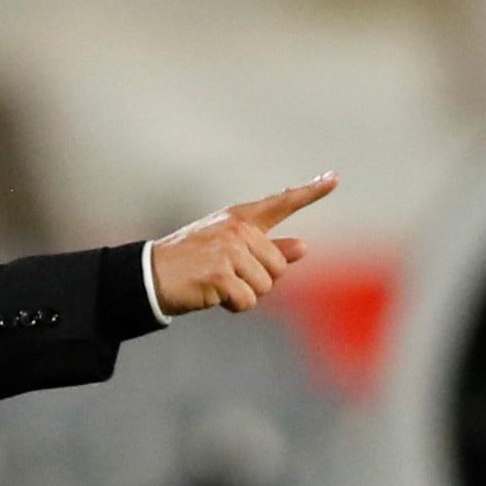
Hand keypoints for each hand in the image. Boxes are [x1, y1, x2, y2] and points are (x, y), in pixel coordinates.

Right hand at [151, 171, 338, 314]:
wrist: (151, 274)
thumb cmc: (189, 261)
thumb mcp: (228, 248)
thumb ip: (268, 247)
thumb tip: (304, 247)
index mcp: (239, 218)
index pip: (281, 202)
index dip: (311, 191)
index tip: (334, 179)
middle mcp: (236, 229)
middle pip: (278, 267)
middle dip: (258, 280)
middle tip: (226, 276)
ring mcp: (229, 251)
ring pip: (265, 287)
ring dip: (244, 294)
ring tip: (216, 284)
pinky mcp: (220, 274)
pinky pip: (248, 301)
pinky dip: (233, 306)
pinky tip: (213, 295)